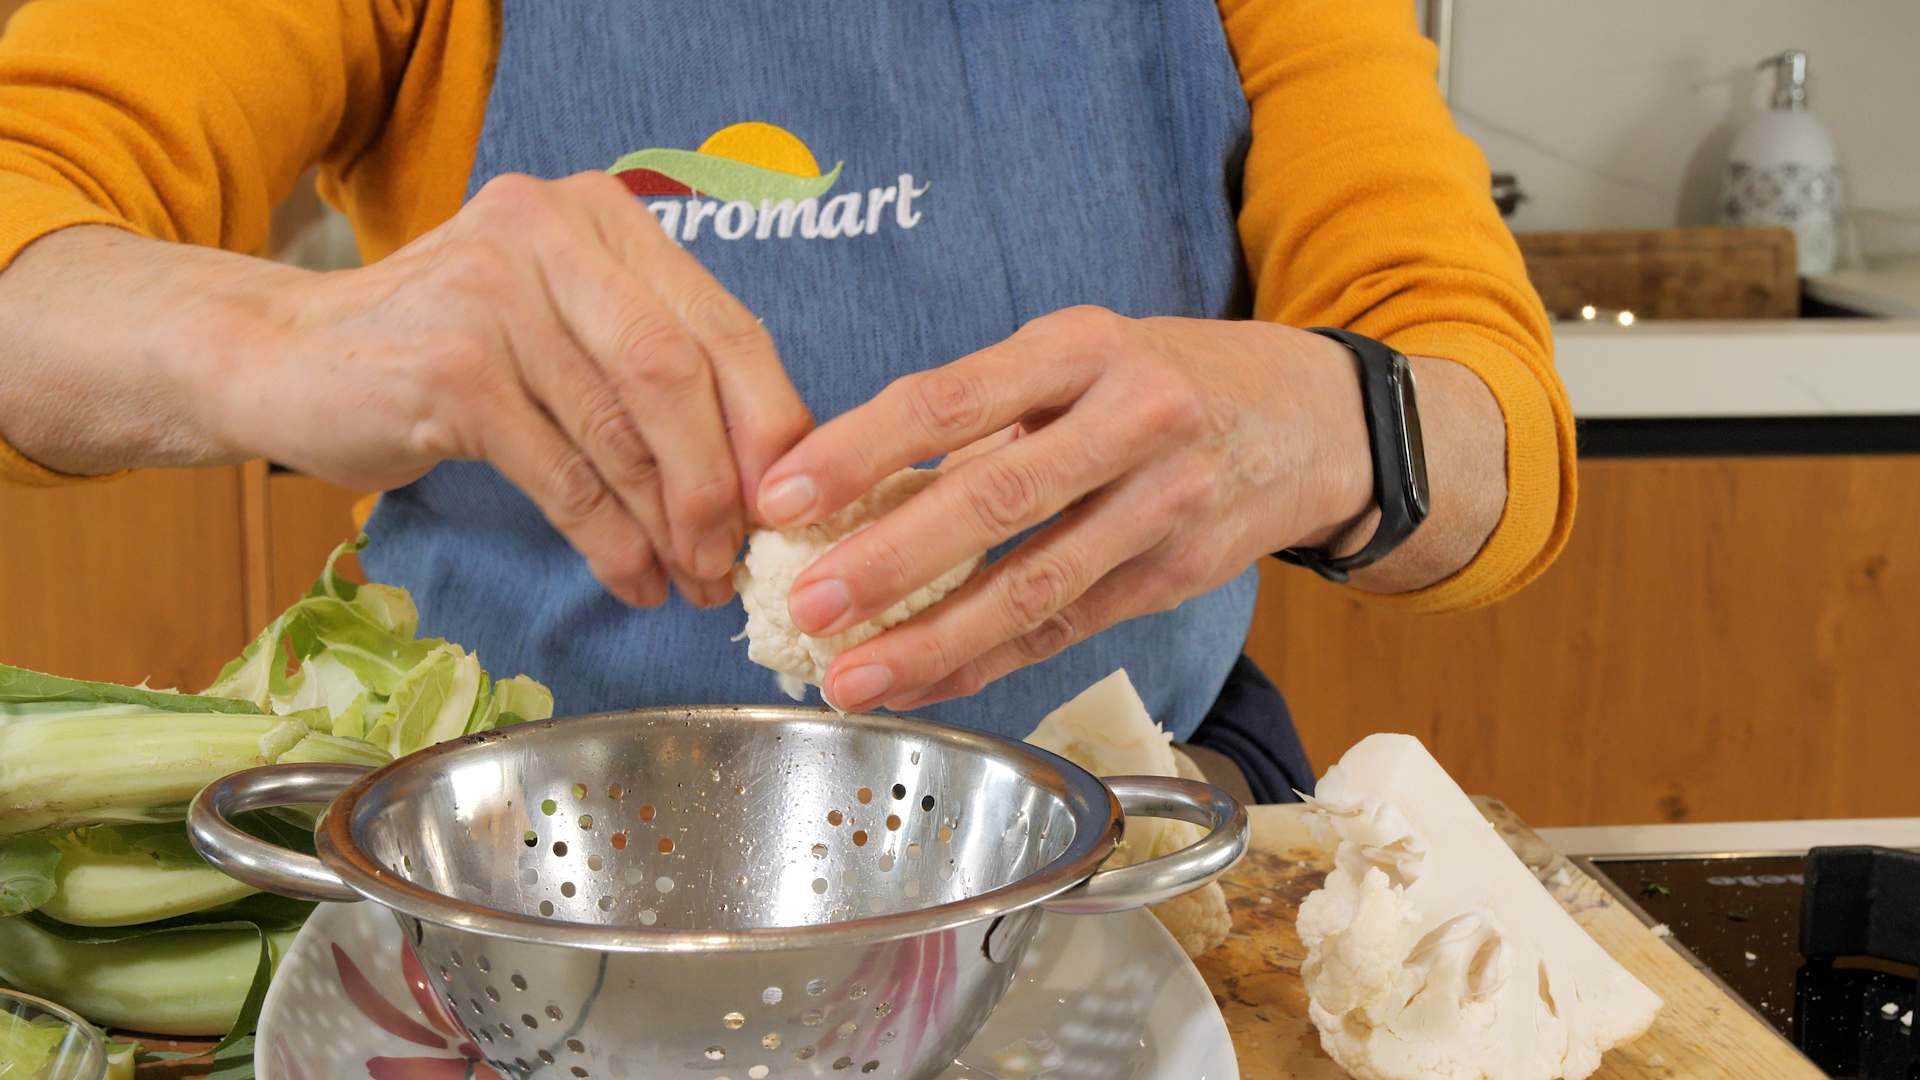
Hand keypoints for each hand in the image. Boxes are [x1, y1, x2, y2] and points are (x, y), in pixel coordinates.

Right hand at [211, 173, 812, 606]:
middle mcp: (554, 235)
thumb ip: (651, 373)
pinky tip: (629, 581)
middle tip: (740, 560)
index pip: (725, 325)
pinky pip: (564, 474)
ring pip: (625, 431)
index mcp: (603, 219)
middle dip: (726, 484)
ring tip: (693, 585)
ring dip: (672, 527)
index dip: (773, 426)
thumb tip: (764, 480)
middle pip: (683, 374)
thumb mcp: (560, 331)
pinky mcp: (451, 367)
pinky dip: (609, 541)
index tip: (793, 506)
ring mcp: (497, 295)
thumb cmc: (445, 354)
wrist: (283, 357)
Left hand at [752, 306, 1374, 711]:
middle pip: (996, 499)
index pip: (953, 398)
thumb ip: (983, 413)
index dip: (859, 450)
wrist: (1313, 418)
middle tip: (808, 604)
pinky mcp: (1179, 574)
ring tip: (852, 677)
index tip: (782, 495)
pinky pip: (1066, 628)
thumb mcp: (1080, 356)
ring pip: (1035, 585)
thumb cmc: (1164, 379)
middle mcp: (1134, 419)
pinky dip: (987, 661)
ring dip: (933, 639)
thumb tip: (851, 491)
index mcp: (1084, 346)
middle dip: (890, 561)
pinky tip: (924, 684)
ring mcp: (1165, 503)